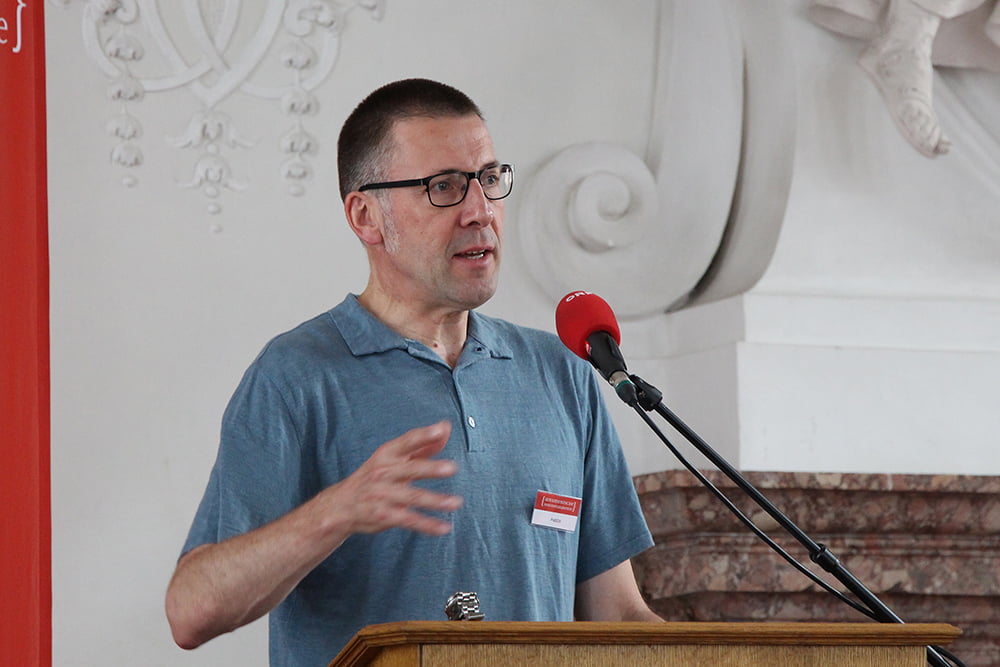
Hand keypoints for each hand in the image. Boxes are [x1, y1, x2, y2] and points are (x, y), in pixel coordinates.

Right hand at [327, 420, 462, 535]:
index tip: (441, 429)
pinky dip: (426, 525)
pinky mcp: (383, 515)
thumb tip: (446, 427)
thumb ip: (422, 445)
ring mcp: (382, 494)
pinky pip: (408, 520)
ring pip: (412, 497)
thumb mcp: (393, 458)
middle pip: (411, 469)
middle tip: (452, 468)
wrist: (340, 505)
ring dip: (435, 500)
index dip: (424, 435)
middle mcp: (384, 472)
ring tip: (456, 502)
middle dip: (431, 468)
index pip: (407, 441)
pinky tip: (444, 527)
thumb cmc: (375, 477)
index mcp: (387, 454)